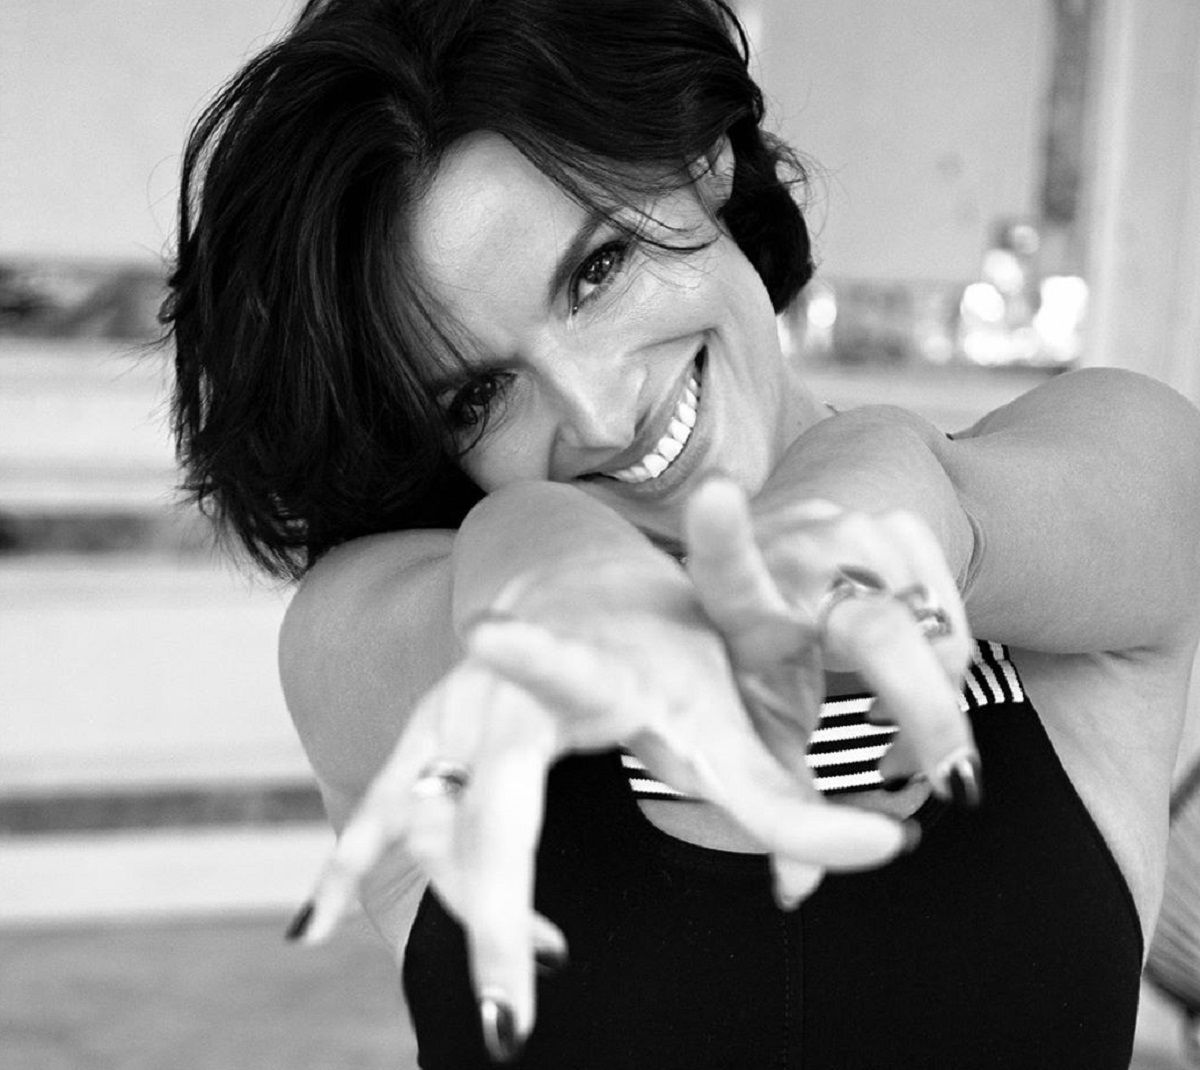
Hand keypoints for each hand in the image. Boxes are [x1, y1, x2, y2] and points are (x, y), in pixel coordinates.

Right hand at [291, 559, 916, 1059]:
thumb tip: (895, 850)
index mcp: (581, 674)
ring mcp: (444, 717)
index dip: (528, 679)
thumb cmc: (665, 648)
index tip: (494, 694)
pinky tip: (313, 933)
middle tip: (514, 1022)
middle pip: (481, 818)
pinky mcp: (416, 741)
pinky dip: (352, 871)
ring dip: (469, 916)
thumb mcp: (727, 713)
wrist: (574, 579)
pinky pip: (377, 817)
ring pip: (425, 832)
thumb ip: (791, 796)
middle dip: (490, 914)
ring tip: (523, 985)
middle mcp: (495, 693)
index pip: (560, 685)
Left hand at [683, 477, 977, 801]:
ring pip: (932, 637)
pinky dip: (949, 665)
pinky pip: (954, 619)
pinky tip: (917, 680)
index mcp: (739, 604)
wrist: (813, 551)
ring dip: (936, 701)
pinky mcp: (905, 525)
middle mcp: (796, 555)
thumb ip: (774, 795)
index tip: (713, 497)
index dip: (719, 532)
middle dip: (924, 712)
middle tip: (949, 782)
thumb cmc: (769, 648)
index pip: (722, 563)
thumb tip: (794, 891)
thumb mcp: (758, 711)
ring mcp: (856, 532)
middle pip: (882, 634)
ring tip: (908, 739)